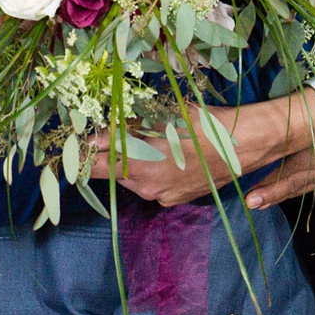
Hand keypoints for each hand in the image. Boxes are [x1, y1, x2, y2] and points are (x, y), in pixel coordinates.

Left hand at [89, 88, 314, 207]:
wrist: (247, 145)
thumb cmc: (205, 123)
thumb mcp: (163, 115)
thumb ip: (127, 126)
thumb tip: (97, 131)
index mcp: (138, 162)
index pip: (93, 161)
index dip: (79, 151)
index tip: (67, 142)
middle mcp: (145, 184)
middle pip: (107, 172)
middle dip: (98, 156)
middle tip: (90, 141)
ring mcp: (160, 195)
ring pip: (128, 178)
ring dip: (123, 161)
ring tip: (130, 140)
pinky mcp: (173, 199)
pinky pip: (148, 184)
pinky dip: (144, 170)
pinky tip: (155, 153)